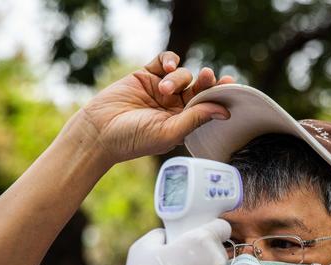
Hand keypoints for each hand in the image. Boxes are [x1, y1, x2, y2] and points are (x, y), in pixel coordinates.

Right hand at [79, 51, 233, 165]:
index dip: (220, 95)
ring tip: (164, 89)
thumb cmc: (134, 139)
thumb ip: (196, 119)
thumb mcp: (170, 131)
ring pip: (183, 74)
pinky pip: (165, 60)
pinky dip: (170, 60)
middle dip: (205, 81)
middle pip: (199, 87)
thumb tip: (224, 111)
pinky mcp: (147, 75)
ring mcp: (161, 89)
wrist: (100, 131)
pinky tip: (169, 66)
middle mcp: (175, 106)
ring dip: (178, 78)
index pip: (208, 106)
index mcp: (185, 122)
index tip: (231, 85)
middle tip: (208, 76)